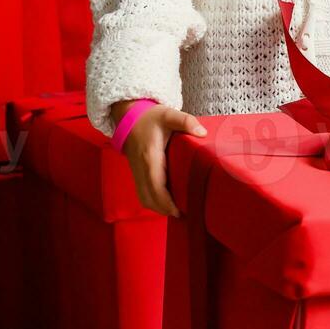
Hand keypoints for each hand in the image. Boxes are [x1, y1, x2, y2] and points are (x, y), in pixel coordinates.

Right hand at [111, 100, 206, 217]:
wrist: (128, 115)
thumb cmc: (149, 117)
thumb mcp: (168, 114)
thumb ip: (185, 121)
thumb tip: (202, 132)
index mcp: (150, 157)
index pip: (155, 186)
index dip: (166, 202)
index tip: (178, 211)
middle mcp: (140, 168)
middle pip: (149, 198)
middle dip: (164, 210)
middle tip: (184, 214)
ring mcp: (137, 172)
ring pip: (144, 198)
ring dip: (158, 208)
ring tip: (177, 211)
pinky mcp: (137, 173)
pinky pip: (142, 193)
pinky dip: (153, 202)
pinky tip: (166, 203)